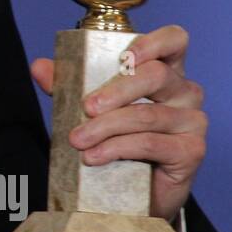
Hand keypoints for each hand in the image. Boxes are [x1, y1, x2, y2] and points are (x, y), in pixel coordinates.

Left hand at [29, 24, 206, 223]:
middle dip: (115, 90)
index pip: (174, 40)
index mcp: (165, 71)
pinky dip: (117, 149)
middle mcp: (185, 91)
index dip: (153, 42)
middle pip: (156, 75)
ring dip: (106, 127)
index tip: (124, 56)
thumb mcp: (90, 108)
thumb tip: (39, 66)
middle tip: (86, 108)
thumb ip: (68, 86)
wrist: (135, 191)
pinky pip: (151, 143)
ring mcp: (192, 121)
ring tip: (78, 140)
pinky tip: (94, 157)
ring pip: (147, 114)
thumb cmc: (117, 139)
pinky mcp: (191, 151)